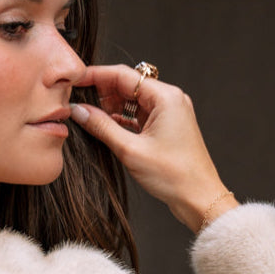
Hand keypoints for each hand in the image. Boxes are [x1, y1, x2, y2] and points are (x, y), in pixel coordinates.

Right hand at [70, 64, 237, 233]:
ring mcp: (170, 113)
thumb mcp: (131, 150)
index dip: (96, 76)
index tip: (75, 80)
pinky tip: (106, 127)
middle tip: (78, 102)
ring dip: (111, 107)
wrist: (199, 198)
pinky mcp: (167, 127)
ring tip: (89, 116)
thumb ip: (102, 127)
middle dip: (102, 92)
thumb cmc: (174, 176)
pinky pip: (140, 115)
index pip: (123, 75)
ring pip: (133, 101)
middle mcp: (170, 99)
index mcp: (166, 97)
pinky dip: (123, 119)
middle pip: (128, 85)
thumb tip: (79, 111)